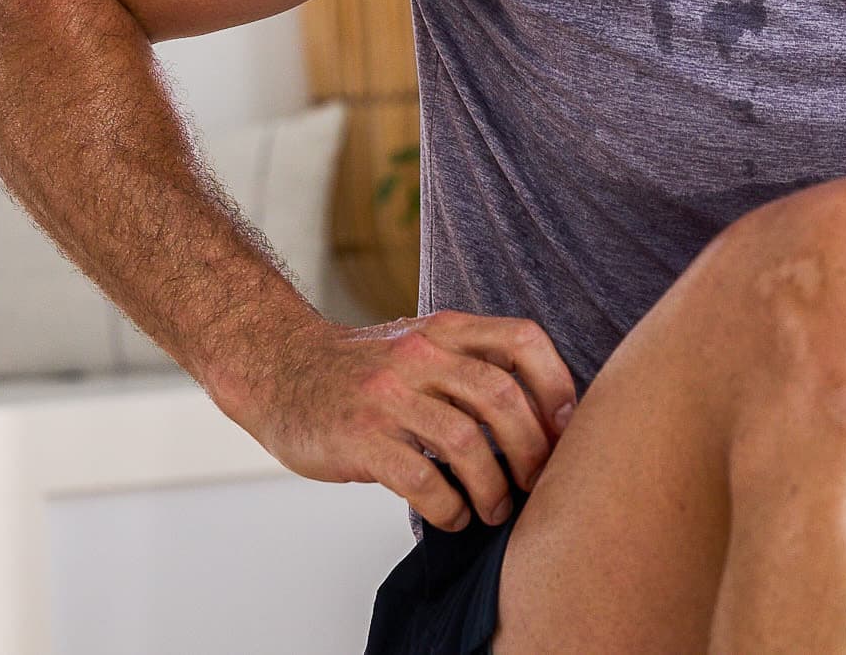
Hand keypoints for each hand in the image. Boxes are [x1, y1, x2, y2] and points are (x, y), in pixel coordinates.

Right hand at [222, 309, 578, 531]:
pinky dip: (449, 508)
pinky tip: (453, 516)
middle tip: (536, 483)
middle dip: (531, 449)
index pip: (522, 339)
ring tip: (494, 509)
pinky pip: (421, 480)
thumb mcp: (421, 345)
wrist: (279, 371)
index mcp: (444, 329)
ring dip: (492, 487)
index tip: (566, 427)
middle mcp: (419, 355)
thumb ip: (471, 363)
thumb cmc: (364, 370)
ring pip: (466, 443)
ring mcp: (387, 396)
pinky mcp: (359, 438)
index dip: (556, 384)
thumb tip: (547, 416)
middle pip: (501, 397)